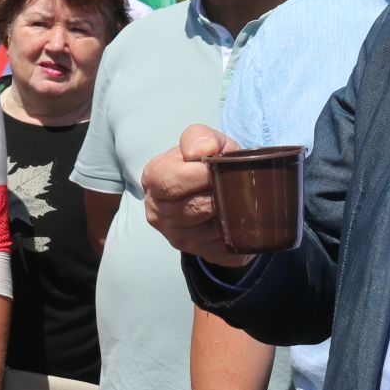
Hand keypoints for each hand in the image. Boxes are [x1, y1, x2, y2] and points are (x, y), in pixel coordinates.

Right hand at [142, 125, 253, 269]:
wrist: (213, 190)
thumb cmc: (207, 162)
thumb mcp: (205, 141)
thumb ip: (200, 137)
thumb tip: (202, 150)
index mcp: (153, 179)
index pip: (173, 182)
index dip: (201, 175)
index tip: (218, 166)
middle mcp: (157, 212)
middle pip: (192, 208)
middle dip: (218, 194)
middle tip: (232, 182)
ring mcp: (176, 237)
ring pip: (209, 230)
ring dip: (228, 214)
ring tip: (234, 198)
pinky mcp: (198, 252)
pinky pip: (222, 247)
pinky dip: (235, 233)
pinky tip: (236, 219)